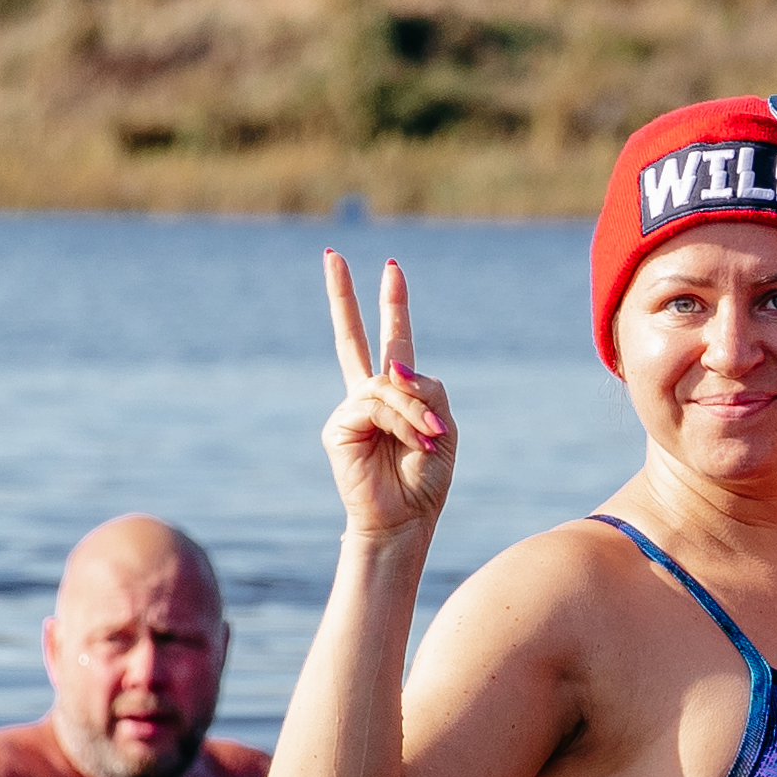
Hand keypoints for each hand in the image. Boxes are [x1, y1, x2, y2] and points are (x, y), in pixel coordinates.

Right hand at [320, 253, 457, 551]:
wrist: (403, 521)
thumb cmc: (424, 480)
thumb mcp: (444, 427)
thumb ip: (427, 389)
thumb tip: (393, 369)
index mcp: (396, 394)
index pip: (392, 341)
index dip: (392, 304)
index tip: (391, 267)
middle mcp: (368, 396)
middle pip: (352, 336)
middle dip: (343, 295)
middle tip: (332, 255)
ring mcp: (350, 409)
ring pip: (388, 384)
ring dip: (416, 414)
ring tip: (428, 443)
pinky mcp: (338, 426)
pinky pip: (377, 406)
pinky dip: (402, 422)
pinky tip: (412, 444)